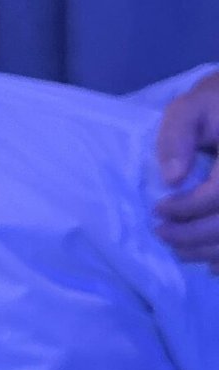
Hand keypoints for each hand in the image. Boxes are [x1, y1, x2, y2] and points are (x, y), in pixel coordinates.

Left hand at [153, 72, 218, 267]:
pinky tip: (207, 260)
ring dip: (209, 250)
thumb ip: (177, 136)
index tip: (158, 209)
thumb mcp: (189, 109)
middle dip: (194, 235)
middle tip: (161, 234)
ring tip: (177, 248)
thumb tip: (171, 178)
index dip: (188, 207)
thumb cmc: (212, 110)